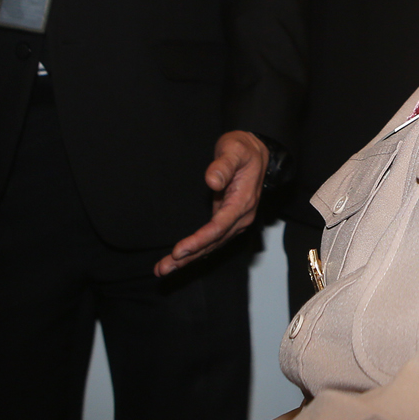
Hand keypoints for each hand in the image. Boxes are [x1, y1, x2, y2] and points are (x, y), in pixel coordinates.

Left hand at [158, 130, 269, 275]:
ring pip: (211, 245)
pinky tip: (178, 260)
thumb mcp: (234, 151)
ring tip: (163, 269)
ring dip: (188, 259)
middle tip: (164, 268)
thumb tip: (212, 182)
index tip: (180, 250)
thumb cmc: (242, 150)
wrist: (255, 152)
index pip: (219, 227)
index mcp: (243, 202)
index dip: (199, 240)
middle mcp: (241, 217)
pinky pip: (210, 240)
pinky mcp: (226, 221)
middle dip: (188, 257)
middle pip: (213, 242)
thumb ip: (223, 165)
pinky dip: (194, 251)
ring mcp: (234, 221)